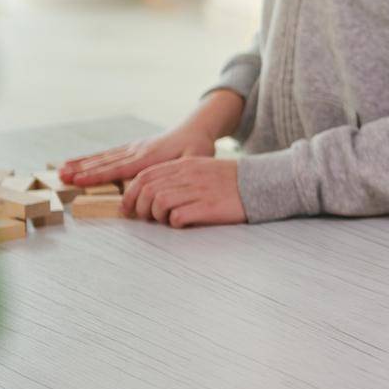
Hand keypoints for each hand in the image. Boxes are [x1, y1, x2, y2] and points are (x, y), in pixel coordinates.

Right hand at [60, 123, 217, 187]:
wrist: (196, 127)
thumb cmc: (198, 146)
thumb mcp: (196, 157)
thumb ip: (182, 169)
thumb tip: (166, 182)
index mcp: (150, 156)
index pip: (119, 169)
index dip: (98, 176)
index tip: (78, 180)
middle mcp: (137, 150)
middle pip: (105, 162)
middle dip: (82, 171)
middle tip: (61, 177)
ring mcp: (133, 147)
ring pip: (103, 157)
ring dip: (82, 164)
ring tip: (61, 170)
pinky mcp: (133, 147)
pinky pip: (109, 154)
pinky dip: (92, 159)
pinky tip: (78, 163)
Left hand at [123, 157, 246, 227]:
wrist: (260, 183)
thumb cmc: (229, 181)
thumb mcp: (201, 169)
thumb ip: (177, 176)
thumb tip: (151, 193)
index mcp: (185, 165)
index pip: (146, 176)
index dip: (130, 194)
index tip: (127, 208)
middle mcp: (189, 175)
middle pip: (148, 190)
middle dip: (139, 207)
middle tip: (145, 218)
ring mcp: (199, 190)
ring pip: (160, 203)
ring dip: (156, 216)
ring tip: (166, 220)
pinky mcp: (209, 206)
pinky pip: (179, 216)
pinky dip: (174, 223)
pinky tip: (183, 223)